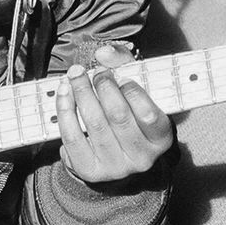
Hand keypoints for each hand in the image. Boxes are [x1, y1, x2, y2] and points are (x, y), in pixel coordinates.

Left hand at [53, 44, 173, 184]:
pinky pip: (73, 136)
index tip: (119, 75)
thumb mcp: (136, 90)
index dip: (131, 91)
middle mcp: (141, 159)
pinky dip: (65, 110)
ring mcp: (115, 168)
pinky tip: (64, 92)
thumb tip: (103, 53)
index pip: (149, 115)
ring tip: (75, 75)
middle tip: (94, 71)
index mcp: (160, 139)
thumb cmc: (129, 114)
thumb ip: (124, 64)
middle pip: (118, 116)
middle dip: (103, 86)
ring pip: (94, 123)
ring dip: (81, 92)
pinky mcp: (90, 171)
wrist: (114, 153)